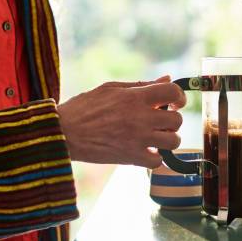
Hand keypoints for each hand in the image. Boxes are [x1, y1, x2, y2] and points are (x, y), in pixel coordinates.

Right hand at [57, 76, 185, 167]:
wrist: (63, 133)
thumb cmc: (84, 107)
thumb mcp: (111, 88)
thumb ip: (142, 85)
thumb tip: (167, 79)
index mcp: (135, 97)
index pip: (172, 92)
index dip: (179, 96)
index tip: (174, 102)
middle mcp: (140, 117)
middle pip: (177, 120)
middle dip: (172, 119)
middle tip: (160, 120)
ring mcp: (137, 139)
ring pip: (173, 141)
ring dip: (168, 139)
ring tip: (155, 136)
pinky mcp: (130, 157)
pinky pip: (158, 161)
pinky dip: (156, 158)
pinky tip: (146, 151)